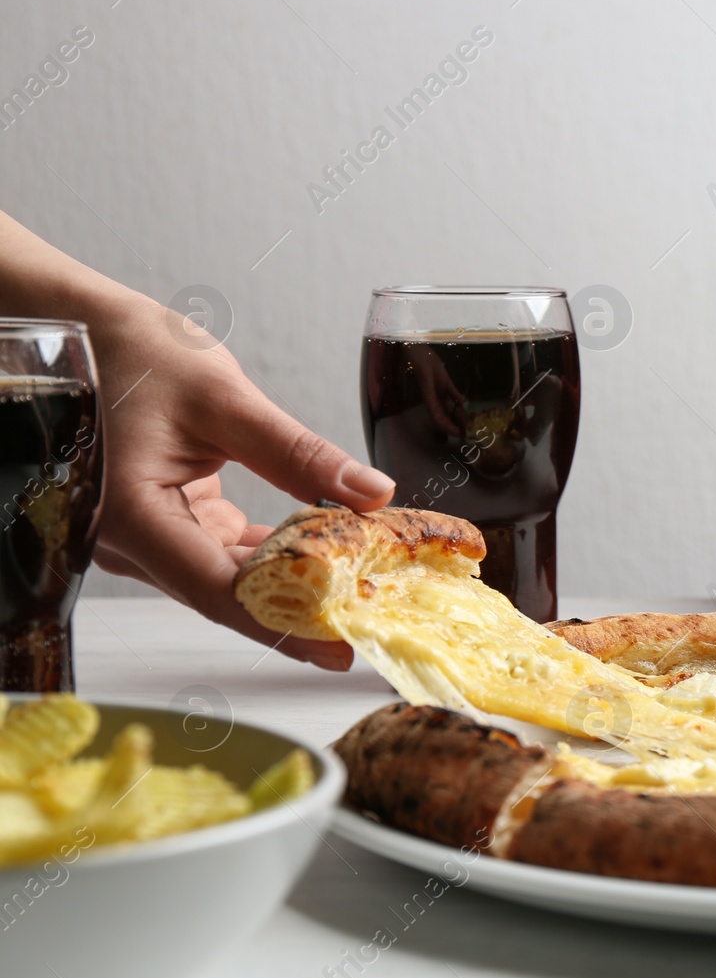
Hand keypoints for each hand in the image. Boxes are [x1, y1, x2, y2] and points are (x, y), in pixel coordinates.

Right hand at [91, 297, 394, 669]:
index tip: (338, 646)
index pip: (216, 590)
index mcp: (129, 514)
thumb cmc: (134, 354)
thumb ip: (298, 453)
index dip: (282, 624)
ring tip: (360, 589)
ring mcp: (146, 536)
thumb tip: (370, 493)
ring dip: (291, 581)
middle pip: (224, 594)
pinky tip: (326, 550)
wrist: (83, 332)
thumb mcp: (224, 398)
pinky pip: (224, 553)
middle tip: (366, 622)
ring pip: (228, 577)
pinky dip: (273, 553)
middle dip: (297, 609)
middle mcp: (128, 540)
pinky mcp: (166, 524)